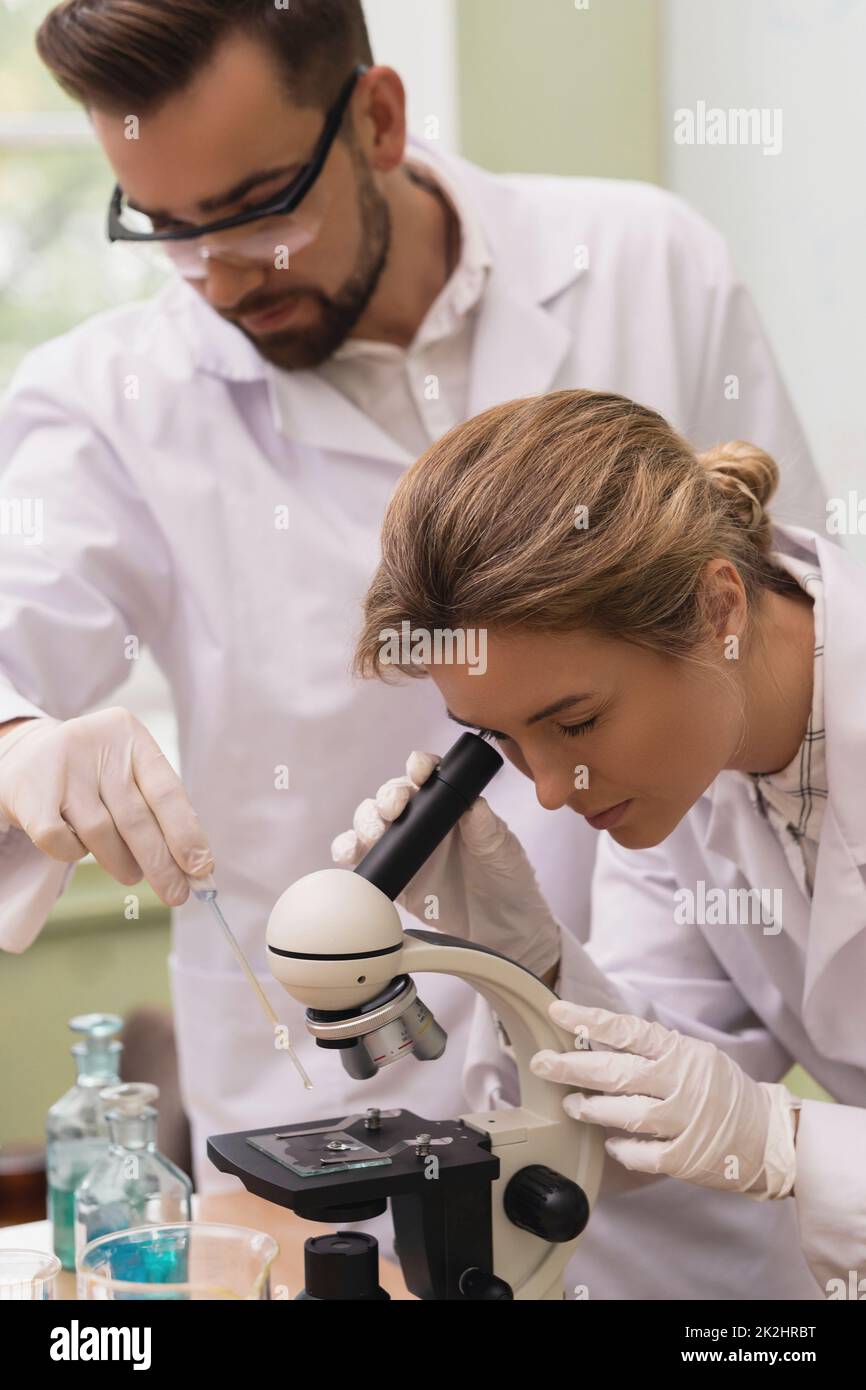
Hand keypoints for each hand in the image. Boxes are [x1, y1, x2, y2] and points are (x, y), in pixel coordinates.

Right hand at [0, 707, 213, 905]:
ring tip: (132, 873)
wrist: (23, 759)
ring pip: (101, 833)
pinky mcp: (30, 794)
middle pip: (136, 817)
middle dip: (161, 863)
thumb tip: (195, 867)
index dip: (186, 833)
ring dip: (122, 863)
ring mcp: (60, 768)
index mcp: (129, 735)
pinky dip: (76, 854)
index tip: (201, 869)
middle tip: (176, 893)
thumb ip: (159, 812)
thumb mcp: (126, 773)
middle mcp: (95, 745)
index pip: (166, 790)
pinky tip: (82, 847)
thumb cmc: (91, 775)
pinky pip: (63, 843)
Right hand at [331, 749, 560, 977]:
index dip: (420, 767)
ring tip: (372, 835)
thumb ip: (485, 826)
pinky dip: (348, 851)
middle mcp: (422, 819)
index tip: (419, 772)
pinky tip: (350, 854)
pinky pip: (361, 857)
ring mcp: (404, 846)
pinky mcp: (391, 874)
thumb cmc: (506, 878)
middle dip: (387, 797)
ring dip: (365, 823)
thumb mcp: (501, 847)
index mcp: (450, 803)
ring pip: (371, 822)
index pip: (429, 774)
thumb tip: (472, 805)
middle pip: (392, 795)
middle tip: (394, 810)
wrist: (501, 926)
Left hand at [530, 1001, 799, 1198]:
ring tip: (571, 1104)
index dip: (589, 1021)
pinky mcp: (687, 1158)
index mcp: (680, 1052)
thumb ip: (654, 1050)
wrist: (769, 1135)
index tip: (556, 1012)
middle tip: (541, 1063)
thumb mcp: (695, 1055)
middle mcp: (681, 1084)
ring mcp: (684, 1122)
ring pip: (627, 1114)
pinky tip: (609, 1142)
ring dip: (592, 1109)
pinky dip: (621, 1148)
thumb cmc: (722, 1090)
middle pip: (616, 1073)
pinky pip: (643, 1154)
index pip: (627, 1031)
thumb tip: (600, 1038)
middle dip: (572, 1067)